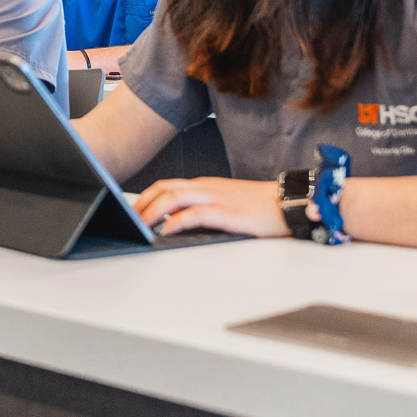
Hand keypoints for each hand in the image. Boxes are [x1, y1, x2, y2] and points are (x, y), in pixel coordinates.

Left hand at [133, 176, 284, 237]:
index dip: (145, 199)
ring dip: (152, 212)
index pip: (166, 186)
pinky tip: (166, 231)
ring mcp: (216, 197)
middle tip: (127, 220)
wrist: (289, 203)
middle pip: (164, 189)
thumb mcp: (224, 203)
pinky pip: (195, 214)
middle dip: (141, 204)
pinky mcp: (227, 212)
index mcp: (204, 185)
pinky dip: (177, 221)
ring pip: (174, 197)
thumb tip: (174, 224)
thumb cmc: (258, 207)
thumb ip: (201, 209)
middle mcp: (206, 187)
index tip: (131, 213)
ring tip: (139, 225)